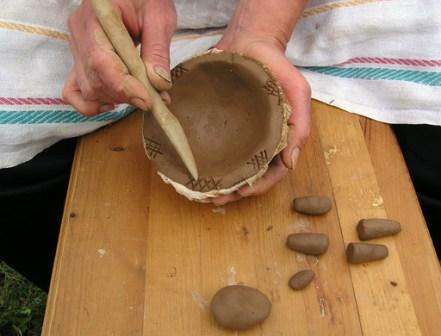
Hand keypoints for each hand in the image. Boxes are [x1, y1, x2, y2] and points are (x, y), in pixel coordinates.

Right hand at [63, 0, 175, 114]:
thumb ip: (158, 50)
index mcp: (97, 17)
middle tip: (153, 98)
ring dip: (116, 99)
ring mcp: (76, 47)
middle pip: (94, 79)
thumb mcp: (159, 17)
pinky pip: (73, 90)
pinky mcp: (79, 59)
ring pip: (87, 89)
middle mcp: (80, 32)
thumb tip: (158, 84)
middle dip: (125, 95)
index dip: (123, 86)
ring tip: (142, 95)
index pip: (101, 61)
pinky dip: (91, 103)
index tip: (147, 100)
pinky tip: (114, 102)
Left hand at [212, 32, 310, 205]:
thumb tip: (290, 163)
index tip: (238, 194)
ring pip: (229, 165)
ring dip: (217, 181)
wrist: (251, 42)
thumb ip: (300, 126)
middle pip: (247, 175)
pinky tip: (193, 166)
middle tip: (212, 198)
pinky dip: (206, 160)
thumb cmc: (278, 68)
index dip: (256, 187)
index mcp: (277, 140)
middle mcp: (257, 141)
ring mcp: (239, 134)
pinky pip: (213, 145)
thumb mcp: (298, 92)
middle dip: (232, 191)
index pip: (270, 173)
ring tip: (200, 191)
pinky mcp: (221, 124)